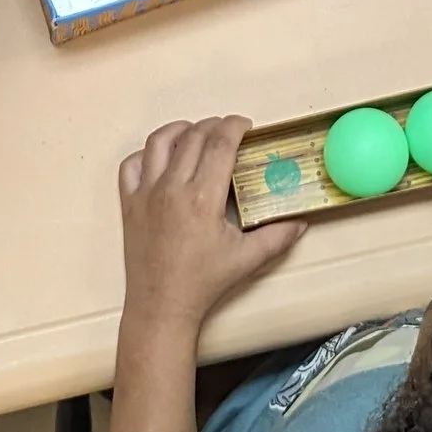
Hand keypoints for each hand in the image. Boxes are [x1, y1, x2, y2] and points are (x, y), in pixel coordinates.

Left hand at [119, 115, 299, 329]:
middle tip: (228, 131)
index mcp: (203, 197)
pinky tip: (161, 159)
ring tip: (195, 132)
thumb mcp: (247, 259)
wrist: (162, 305)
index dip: (235, 126)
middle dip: (214, 125)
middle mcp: (172, 187)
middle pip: (193, 136)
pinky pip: (131, 165)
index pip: (220, 143)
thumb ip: (278, 237)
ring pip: (159, 142)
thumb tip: (302, 222)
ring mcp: (146, 193)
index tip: (246, 126)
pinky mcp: (129, 203)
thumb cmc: (204, 283)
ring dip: (179, 130)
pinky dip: (145, 154)